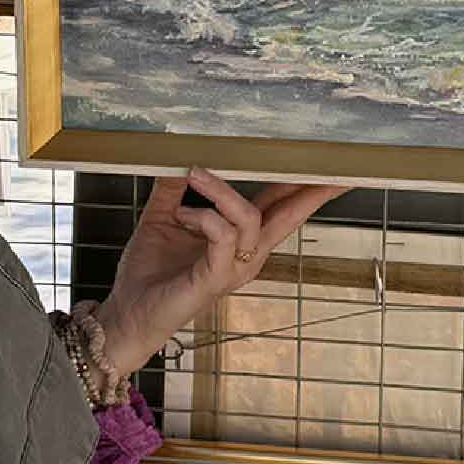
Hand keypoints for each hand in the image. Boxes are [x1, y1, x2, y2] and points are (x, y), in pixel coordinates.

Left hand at [95, 166, 349, 376]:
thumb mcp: (163, 216)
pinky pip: (222, 236)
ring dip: (221, 189)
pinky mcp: (215, 278)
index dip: (305, 182)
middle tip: (334, 164)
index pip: (281, 203)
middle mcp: (247, 253)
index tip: (330, 163)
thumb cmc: (149, 270)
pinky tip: (182, 214)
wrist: (129, 312)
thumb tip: (177, 151)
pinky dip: (204, 216)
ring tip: (194, 172)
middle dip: (313, 188)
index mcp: (241, 237)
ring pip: (248, 216)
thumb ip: (174, 185)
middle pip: (291, 214)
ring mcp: (235, 267)